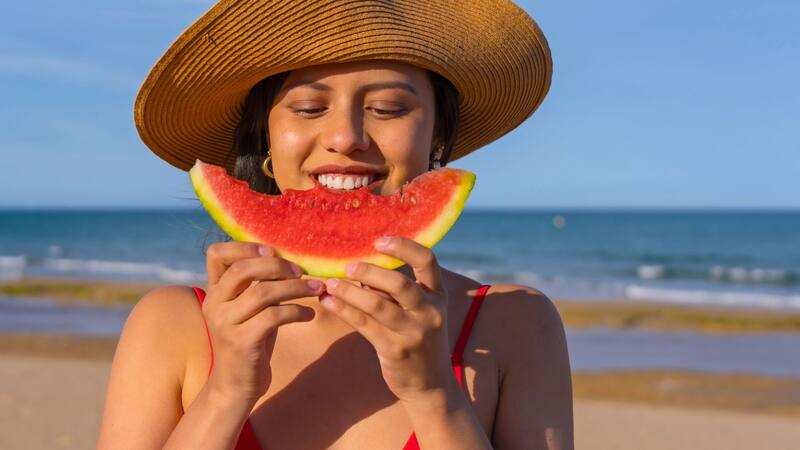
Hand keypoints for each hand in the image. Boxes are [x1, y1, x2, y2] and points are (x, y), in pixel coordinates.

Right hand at [201, 241, 323, 404]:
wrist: (236, 386)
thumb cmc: (250, 341)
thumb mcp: (250, 309)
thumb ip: (258, 285)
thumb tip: (289, 259)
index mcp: (214, 291)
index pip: (216, 253)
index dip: (244, 246)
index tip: (272, 252)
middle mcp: (215, 304)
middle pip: (242, 269)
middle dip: (277, 266)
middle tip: (301, 271)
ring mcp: (225, 323)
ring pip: (262, 292)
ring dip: (295, 288)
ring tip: (315, 289)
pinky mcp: (241, 342)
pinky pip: (273, 317)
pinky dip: (296, 311)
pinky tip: (309, 315)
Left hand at [320, 236, 452, 402]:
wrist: (430, 385)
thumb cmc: (419, 339)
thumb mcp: (418, 312)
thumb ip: (396, 291)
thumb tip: (360, 267)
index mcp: (438, 295)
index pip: (427, 261)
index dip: (403, 246)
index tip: (378, 241)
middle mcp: (430, 312)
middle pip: (399, 283)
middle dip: (369, 272)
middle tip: (347, 266)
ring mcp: (414, 332)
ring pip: (377, 305)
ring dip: (350, 291)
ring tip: (329, 283)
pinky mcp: (395, 350)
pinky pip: (364, 325)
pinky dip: (344, 310)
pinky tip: (328, 302)